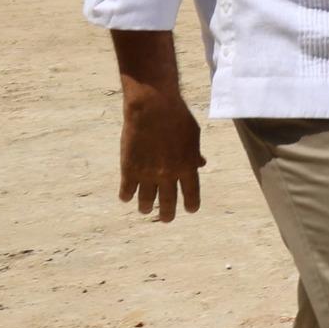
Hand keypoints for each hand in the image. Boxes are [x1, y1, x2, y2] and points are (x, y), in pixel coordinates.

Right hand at [118, 82, 204, 222]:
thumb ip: (194, 153)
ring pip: (146, 200)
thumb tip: (200, 164)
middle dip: (167, 213)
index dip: (191, 204)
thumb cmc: (177, 118)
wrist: (153, 109)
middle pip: (168, 202)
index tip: (190, 210)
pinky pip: (127, 191)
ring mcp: (147, 174)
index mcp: (187, 166)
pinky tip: (127, 197)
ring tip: (145, 210)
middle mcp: (168, 175)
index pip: (192, 193)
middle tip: (166, 218)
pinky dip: (127, 196)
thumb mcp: (193, 135)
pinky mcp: (129, 169)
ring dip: (146, 207)